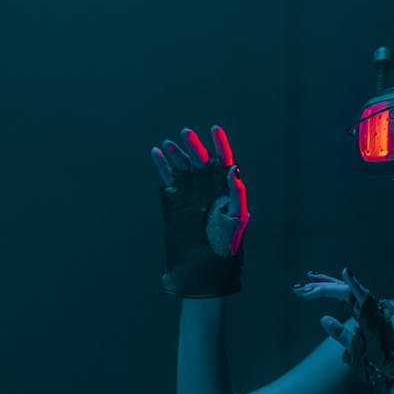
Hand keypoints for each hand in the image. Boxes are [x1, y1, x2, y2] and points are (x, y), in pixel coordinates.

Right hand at [151, 125, 248, 256]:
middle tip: (186, 133)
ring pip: (182, 165)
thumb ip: (236, 193)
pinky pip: (167, 177)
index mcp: (224, 188)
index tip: (214, 129)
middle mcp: (207, 186)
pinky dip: (161, 165)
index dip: (220, 143)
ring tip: (168, 144)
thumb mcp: (236, 218)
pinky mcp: (174, 200)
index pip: (224, 160)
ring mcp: (190, 192)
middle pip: (200, 159)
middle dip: (194, 145)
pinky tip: (156, 152)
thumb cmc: (226, 244)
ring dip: (176, 153)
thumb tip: (234, 169)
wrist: (203, 264)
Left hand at [292, 267, 393, 393]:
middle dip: (326, 283)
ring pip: (350, 292)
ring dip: (332, 285)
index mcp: (364, 314)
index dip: (328, 288)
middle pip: (345, 290)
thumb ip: (339, 331)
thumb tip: (323, 319)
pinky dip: (355, 285)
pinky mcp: (378, 316)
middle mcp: (370, 309)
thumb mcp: (352, 345)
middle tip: (308, 276)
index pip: (344, 296)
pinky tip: (345, 272)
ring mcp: (374, 311)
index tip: (310, 283)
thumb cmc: (377, 363)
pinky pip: (365, 298)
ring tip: (314, 279)